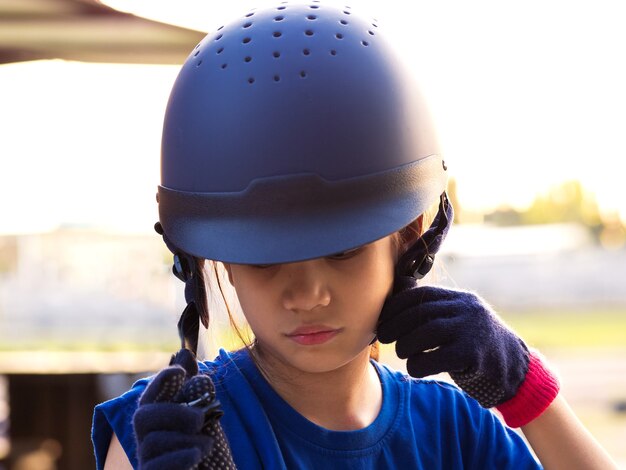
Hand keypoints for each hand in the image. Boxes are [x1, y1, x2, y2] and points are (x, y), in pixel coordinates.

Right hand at [133, 349, 235, 468]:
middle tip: (200, 419)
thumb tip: (187, 355)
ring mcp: (146, 460)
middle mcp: (145, 438)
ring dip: (186, 440)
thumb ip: (196, 391)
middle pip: (143, 416)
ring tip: (207, 444)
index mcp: (158, 419)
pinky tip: (196, 456)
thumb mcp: (205, 417)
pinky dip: (180, 458)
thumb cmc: (204, 450)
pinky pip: (155, 467)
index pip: (150, 395)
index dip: (161, 381)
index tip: (179, 371)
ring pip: (153, 442)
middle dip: (174, 413)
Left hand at [377, 282, 558, 426]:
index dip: (397, 306)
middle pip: (421, 312)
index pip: (421, 294)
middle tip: (384, 337)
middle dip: (396, 325)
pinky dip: (419, 364)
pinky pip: (437, 357)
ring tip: (401, 352)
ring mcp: (472, 330)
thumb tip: (397, 296)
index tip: (384, 319)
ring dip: (406, 344)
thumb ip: (433, 309)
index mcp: (460, 299)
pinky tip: (415, 368)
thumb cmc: (475, 344)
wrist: (517, 371)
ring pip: (426, 332)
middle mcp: (466, 310)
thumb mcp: (457, 320)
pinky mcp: (474, 355)